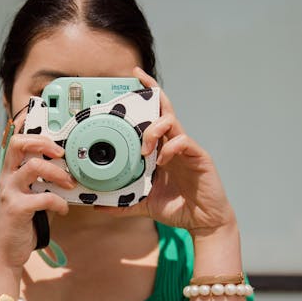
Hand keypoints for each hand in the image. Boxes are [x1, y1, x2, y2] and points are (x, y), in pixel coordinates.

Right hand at [0, 119, 74, 267]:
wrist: (8, 252)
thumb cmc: (22, 225)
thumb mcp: (33, 199)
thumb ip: (45, 184)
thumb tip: (69, 174)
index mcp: (10, 174)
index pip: (17, 143)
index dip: (37, 137)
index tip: (56, 143)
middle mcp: (7, 179)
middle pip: (19, 144)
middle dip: (44, 143)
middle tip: (61, 154)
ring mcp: (10, 192)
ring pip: (33, 166)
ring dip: (57, 172)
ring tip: (69, 183)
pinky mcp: (17, 208)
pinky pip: (44, 197)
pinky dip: (59, 202)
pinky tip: (63, 210)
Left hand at [100, 67, 236, 236]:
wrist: (202, 221)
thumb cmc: (177, 207)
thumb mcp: (143, 204)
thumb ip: (123, 202)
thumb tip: (99, 204)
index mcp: (161, 150)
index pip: (153, 117)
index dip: (146, 96)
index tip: (133, 78)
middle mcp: (173, 145)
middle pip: (164, 109)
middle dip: (151, 93)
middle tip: (137, 82)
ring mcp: (186, 149)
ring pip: (172, 122)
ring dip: (153, 129)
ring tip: (143, 149)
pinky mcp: (199, 157)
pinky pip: (184, 142)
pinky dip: (170, 147)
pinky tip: (162, 160)